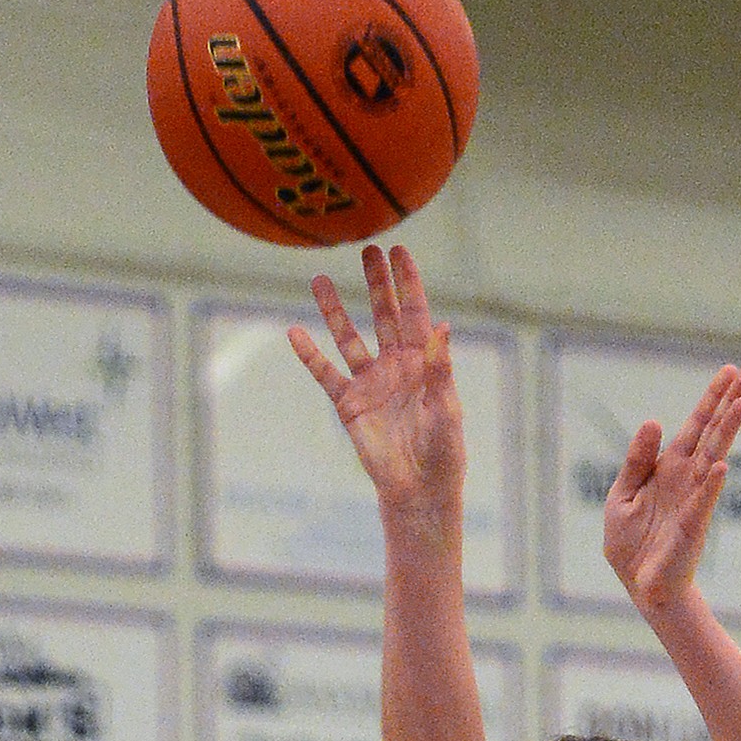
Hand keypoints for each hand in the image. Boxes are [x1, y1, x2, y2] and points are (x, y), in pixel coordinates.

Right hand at [288, 244, 463, 513]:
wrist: (418, 490)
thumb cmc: (443, 453)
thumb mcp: (446, 410)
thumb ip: (439, 370)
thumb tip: (442, 327)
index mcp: (423, 363)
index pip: (414, 313)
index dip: (407, 282)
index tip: (398, 250)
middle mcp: (395, 366)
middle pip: (383, 315)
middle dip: (377, 283)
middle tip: (368, 249)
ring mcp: (370, 383)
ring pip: (349, 337)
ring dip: (335, 309)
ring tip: (318, 279)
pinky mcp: (348, 405)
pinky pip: (325, 373)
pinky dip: (310, 354)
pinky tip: (294, 332)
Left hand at [603, 364, 740, 614]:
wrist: (638, 583)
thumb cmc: (630, 541)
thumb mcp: (623, 494)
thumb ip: (636, 460)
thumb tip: (654, 421)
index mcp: (668, 467)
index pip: (695, 426)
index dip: (711, 398)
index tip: (730, 370)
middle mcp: (686, 477)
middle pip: (713, 432)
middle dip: (730, 401)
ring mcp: (693, 499)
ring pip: (714, 457)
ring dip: (728, 430)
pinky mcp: (691, 525)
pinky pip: (702, 501)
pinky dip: (710, 485)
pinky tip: (720, 465)